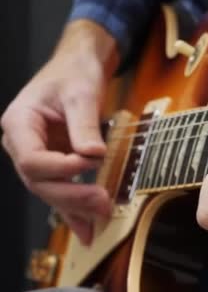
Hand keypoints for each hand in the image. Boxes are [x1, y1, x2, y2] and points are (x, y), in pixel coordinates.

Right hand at [1, 20, 118, 244]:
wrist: (78, 65)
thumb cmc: (74, 72)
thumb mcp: (81, 92)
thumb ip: (84, 123)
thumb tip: (92, 155)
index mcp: (19, 123)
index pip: (32, 159)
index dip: (60, 167)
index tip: (89, 163)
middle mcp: (22, 143)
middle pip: (39, 181)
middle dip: (71, 195)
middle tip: (102, 202)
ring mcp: (37, 155)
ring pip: (49, 190)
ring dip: (75, 207)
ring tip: (101, 218)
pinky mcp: (55, 162)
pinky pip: (60, 190)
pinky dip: (74, 210)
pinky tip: (87, 229)